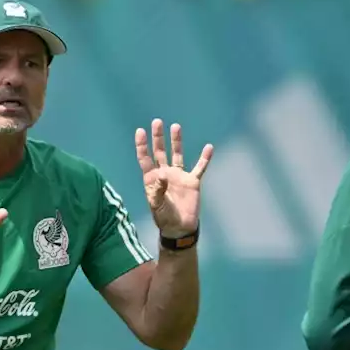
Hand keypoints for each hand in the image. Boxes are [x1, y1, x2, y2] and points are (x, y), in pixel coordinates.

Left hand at [135, 119, 213, 237]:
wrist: (180, 227)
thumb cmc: (165, 218)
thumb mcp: (157, 206)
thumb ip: (157, 191)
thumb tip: (161, 175)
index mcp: (152, 179)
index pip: (145, 158)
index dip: (142, 145)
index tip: (140, 131)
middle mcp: (164, 174)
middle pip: (160, 152)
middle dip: (158, 137)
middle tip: (157, 122)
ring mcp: (179, 176)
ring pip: (177, 154)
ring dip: (176, 141)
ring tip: (175, 126)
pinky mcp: (192, 181)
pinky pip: (199, 167)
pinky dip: (204, 158)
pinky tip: (209, 147)